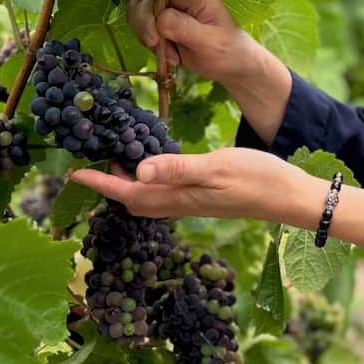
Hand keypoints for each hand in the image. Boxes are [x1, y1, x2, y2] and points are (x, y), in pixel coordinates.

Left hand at [66, 148, 315, 227]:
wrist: (289, 195)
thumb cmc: (256, 178)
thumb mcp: (216, 168)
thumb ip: (177, 169)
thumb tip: (138, 172)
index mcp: (178, 198)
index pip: (128, 194)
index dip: (100, 184)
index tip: (73, 174)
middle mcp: (181, 204)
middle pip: (133, 201)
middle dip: (109, 186)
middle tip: (92, 163)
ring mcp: (193, 203)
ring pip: (149, 199)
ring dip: (129, 184)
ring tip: (117, 159)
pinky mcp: (204, 197)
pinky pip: (166, 193)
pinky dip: (150, 181)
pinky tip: (155, 164)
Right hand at [126, 0, 260, 84]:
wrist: (233, 65)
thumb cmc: (228, 50)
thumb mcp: (210, 40)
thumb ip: (185, 28)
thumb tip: (161, 19)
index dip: (149, 13)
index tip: (155, 39)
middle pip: (142, 0)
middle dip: (145, 28)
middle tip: (160, 49)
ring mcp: (169, 9)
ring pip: (138, 14)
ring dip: (148, 38)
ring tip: (172, 57)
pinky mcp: (163, 23)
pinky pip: (143, 28)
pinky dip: (151, 45)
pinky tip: (171, 58)